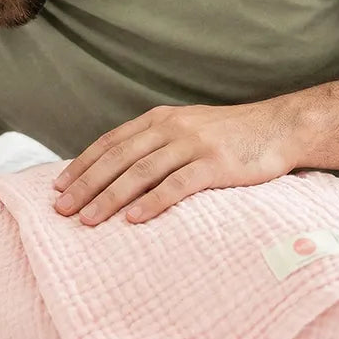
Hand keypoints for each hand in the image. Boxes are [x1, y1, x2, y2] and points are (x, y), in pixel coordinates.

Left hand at [53, 100, 302, 224]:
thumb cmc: (230, 136)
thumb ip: (155, 144)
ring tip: (87, 220)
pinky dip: (152, 202)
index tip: (57, 187)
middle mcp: (171, 128)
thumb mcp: (186, 129)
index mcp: (159, 119)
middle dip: (86, 185)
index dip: (82, 165)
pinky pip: (177, 184)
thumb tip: (117, 172)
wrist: (280, 127)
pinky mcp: (216, 164)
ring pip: (141, 172)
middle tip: (61, 209)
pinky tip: (133, 219)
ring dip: (110, 197)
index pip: (110, 143)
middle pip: (118, 158)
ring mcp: (194, 144)